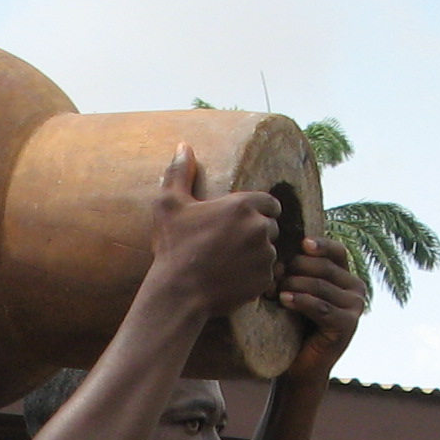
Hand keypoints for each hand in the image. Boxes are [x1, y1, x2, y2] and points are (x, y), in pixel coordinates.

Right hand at [144, 147, 286, 319]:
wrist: (179, 293)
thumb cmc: (173, 248)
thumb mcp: (168, 206)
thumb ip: (179, 173)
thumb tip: (183, 146)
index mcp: (242, 205)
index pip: (270, 202)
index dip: (259, 211)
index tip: (243, 221)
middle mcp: (259, 227)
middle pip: (271, 227)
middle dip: (257, 233)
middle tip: (232, 244)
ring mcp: (264, 255)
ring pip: (270, 251)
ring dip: (256, 255)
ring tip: (231, 263)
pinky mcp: (264, 279)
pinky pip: (266, 275)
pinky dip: (254, 277)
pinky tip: (233, 279)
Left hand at [277, 234, 368, 377]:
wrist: (301, 367)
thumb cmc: (295, 327)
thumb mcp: (298, 294)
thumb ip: (299, 273)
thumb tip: (281, 258)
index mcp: (347, 277)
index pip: (337, 251)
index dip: (320, 245)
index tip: (301, 244)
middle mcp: (356, 289)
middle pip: (324, 267)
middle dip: (295, 269)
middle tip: (274, 277)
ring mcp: (355, 307)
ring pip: (320, 285)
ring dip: (293, 285)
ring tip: (274, 291)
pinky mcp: (348, 324)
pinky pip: (321, 306)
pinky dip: (300, 301)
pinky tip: (284, 300)